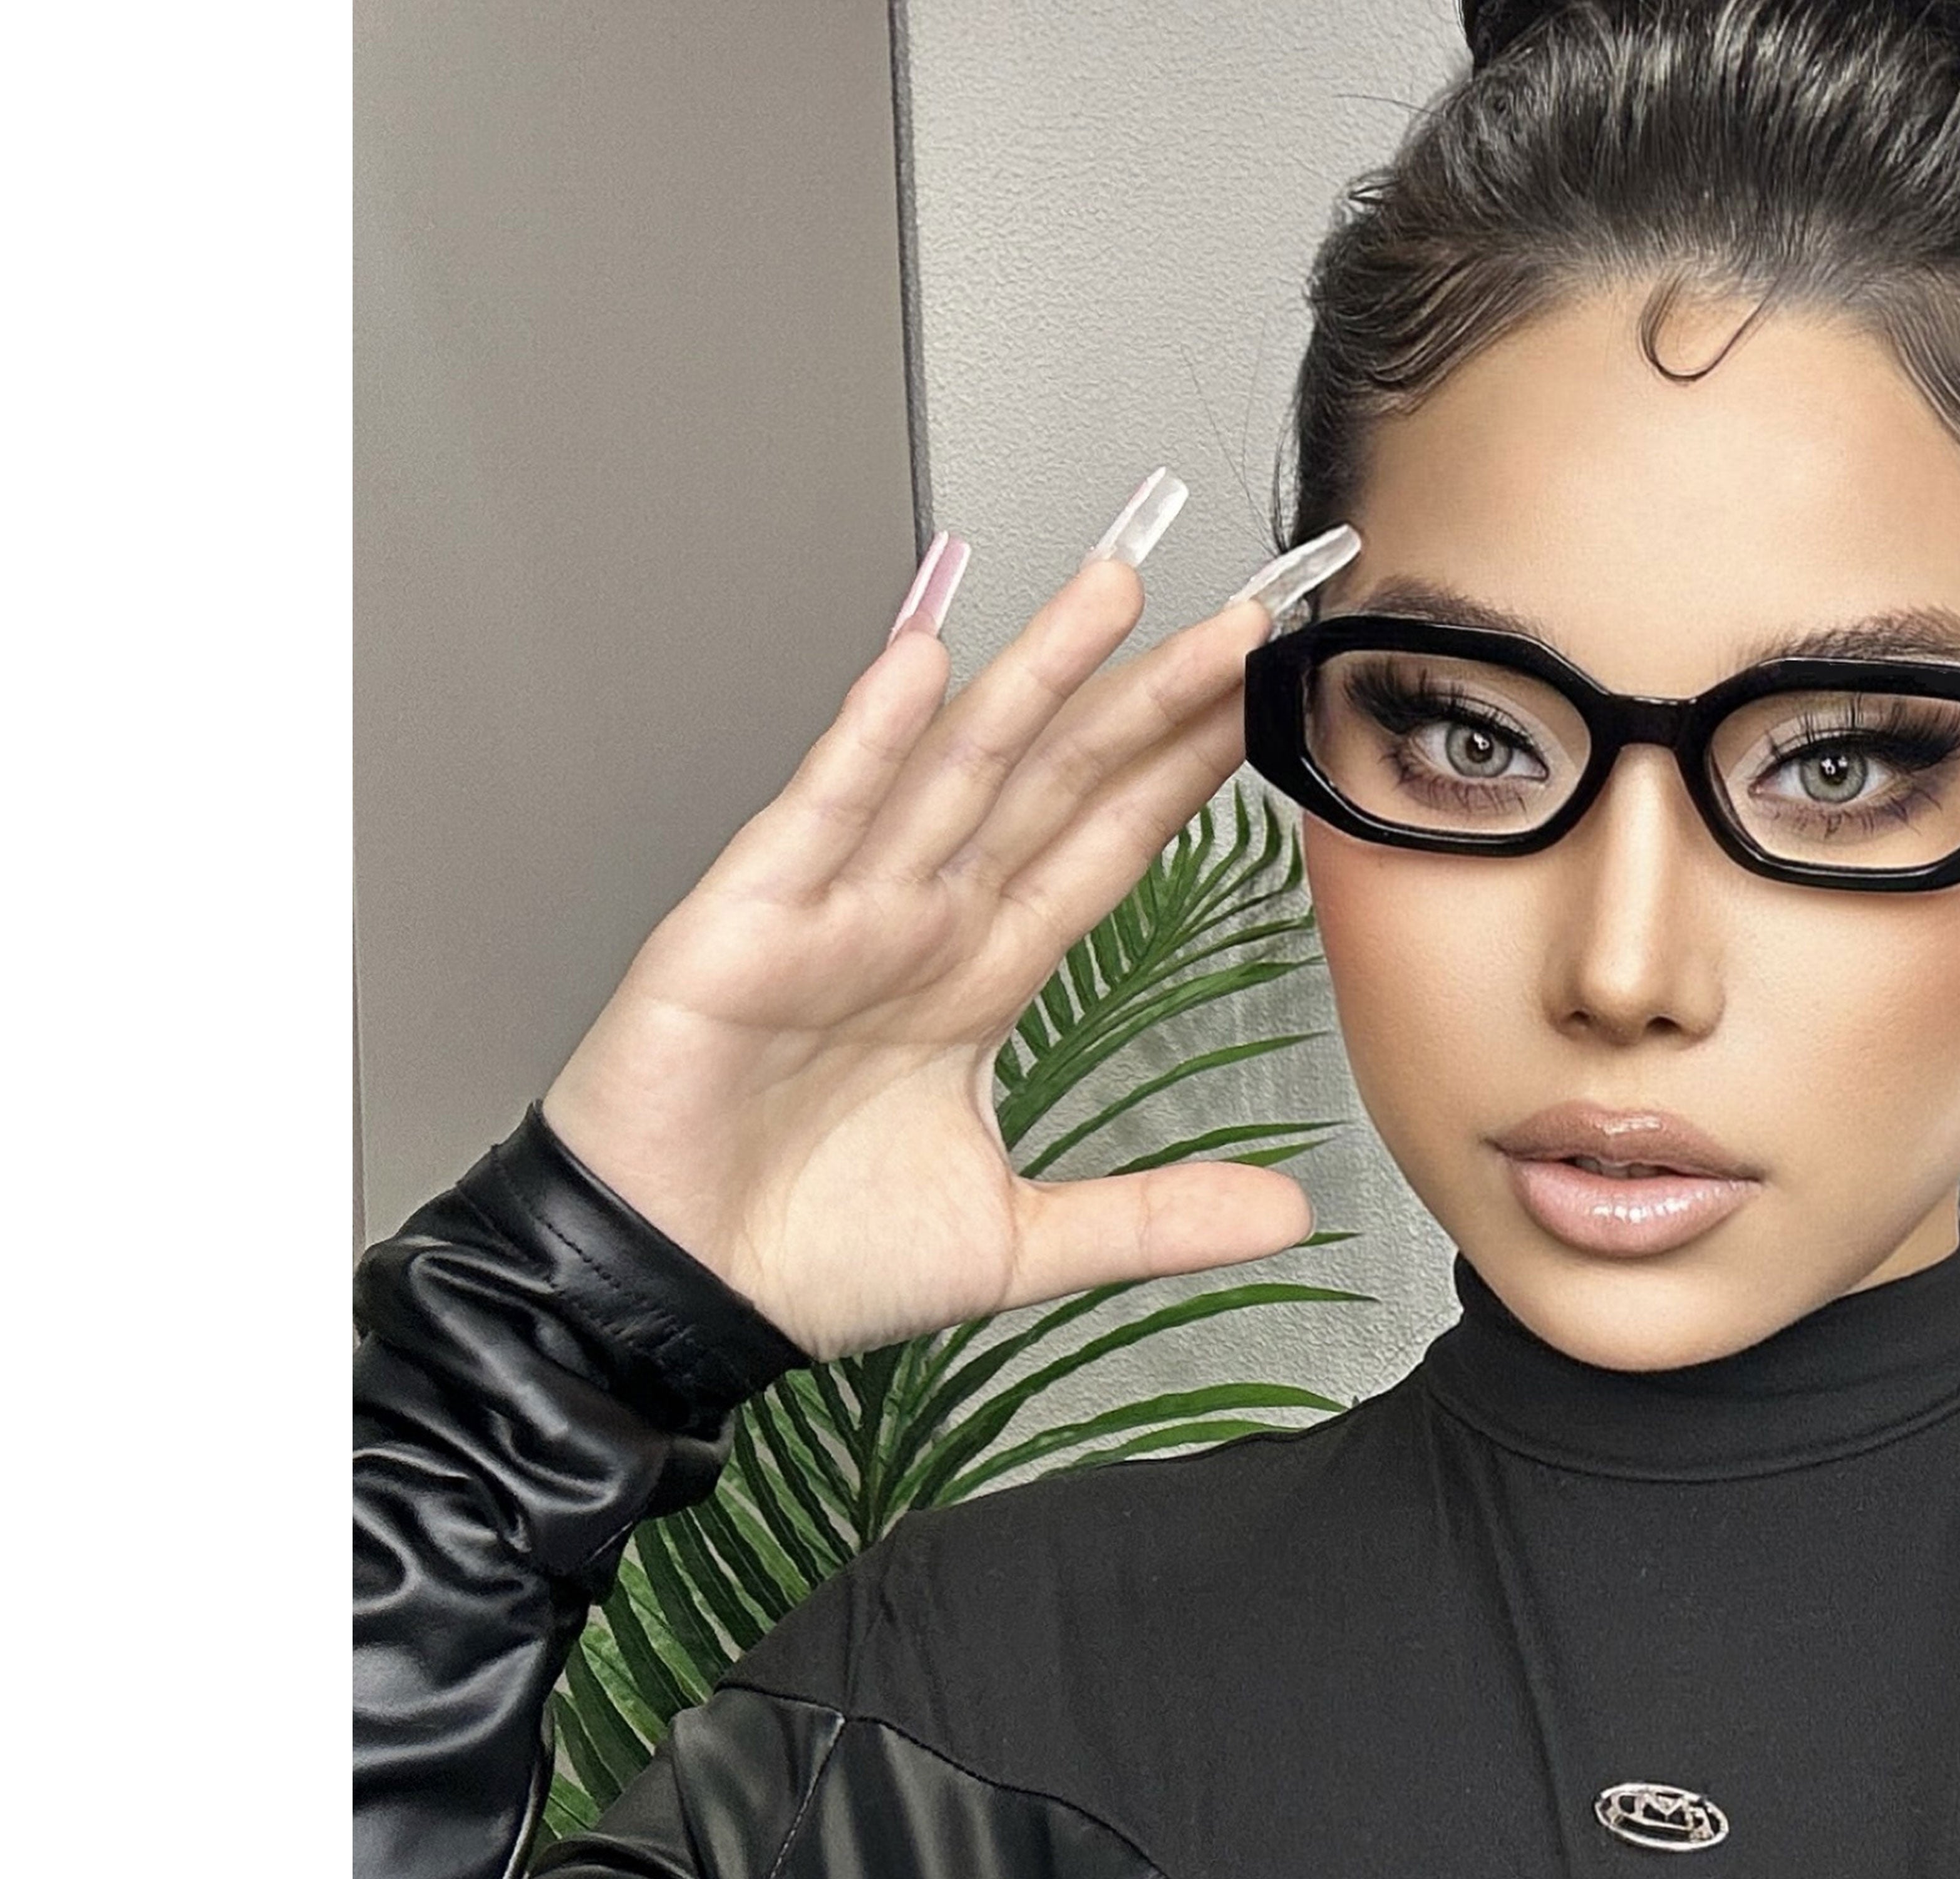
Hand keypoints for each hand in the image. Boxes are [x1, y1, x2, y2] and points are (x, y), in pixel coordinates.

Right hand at [539, 483, 1356, 1359]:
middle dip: (1143, 701)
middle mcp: (918, 923)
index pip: (1107, 847)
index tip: (1258, 705)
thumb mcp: (1019, 1243)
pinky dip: (867, 737)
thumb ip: (1152, 1218)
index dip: (1183, 774)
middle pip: (1055, 785)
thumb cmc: (807, 1256)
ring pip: (955, 769)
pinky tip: (921, 663)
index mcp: (980, 977)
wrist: (675, 1303)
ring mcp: (837, 912)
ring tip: (1111, 595)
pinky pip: (819, 813)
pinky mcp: (744, 923)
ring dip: (1032, 678)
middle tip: (1237, 624)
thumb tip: (1284, 1214)